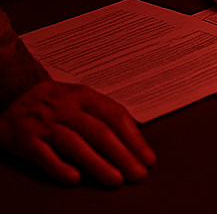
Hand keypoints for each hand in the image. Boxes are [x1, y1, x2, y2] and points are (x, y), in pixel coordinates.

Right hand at [0, 80, 154, 186]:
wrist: (11, 92)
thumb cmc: (51, 99)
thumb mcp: (79, 97)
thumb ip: (102, 113)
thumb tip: (131, 135)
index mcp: (84, 96)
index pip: (115, 116)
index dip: (134, 138)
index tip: (147, 156)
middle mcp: (68, 109)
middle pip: (100, 132)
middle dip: (122, 155)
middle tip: (137, 173)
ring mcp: (47, 125)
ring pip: (76, 145)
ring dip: (98, 164)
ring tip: (115, 179)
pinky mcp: (26, 140)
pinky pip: (45, 156)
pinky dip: (61, 168)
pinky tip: (75, 179)